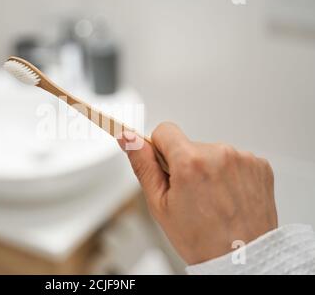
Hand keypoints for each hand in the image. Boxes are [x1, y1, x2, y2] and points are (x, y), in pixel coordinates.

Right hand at [118, 122, 277, 264]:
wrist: (242, 259)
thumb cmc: (201, 239)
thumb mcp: (160, 205)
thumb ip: (143, 165)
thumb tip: (128, 138)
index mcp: (190, 162)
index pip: (164, 130)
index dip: (159, 150)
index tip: (167, 169)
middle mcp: (219, 154)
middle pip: (189, 145)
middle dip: (185, 165)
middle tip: (191, 196)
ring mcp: (243, 159)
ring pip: (212, 153)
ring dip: (209, 170)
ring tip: (212, 200)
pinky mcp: (260, 165)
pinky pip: (234, 160)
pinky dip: (230, 175)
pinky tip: (229, 197)